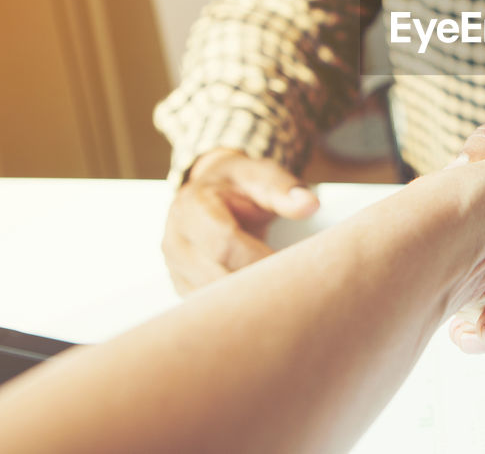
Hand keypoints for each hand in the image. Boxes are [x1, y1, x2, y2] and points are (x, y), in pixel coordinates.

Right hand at [162, 149, 319, 293]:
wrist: (213, 191)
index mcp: (191, 207)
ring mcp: (175, 267)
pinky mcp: (182, 286)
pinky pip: (208, 308)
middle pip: (217, 275)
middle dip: (257, 285)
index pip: (224, 242)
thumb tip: (310, 205)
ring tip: (282, 298)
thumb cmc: (240, 183)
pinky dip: (236, 309)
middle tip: (294, 289)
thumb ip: (283, 189)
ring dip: (248, 302)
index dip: (259, 258)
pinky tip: (263, 304)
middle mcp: (175, 240)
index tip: (293, 267)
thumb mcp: (260, 175)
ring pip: (211, 299)